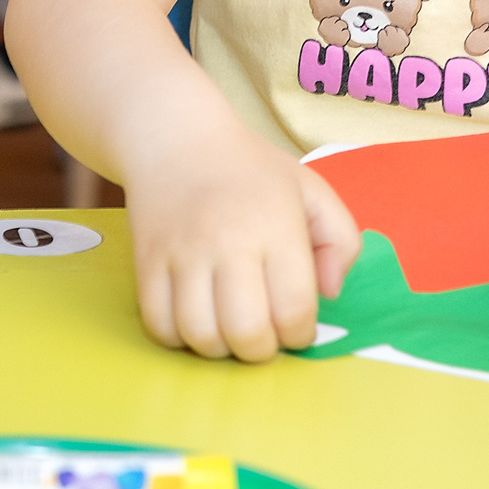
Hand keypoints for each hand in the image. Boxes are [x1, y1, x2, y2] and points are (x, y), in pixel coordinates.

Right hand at [122, 108, 360, 361]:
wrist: (175, 139)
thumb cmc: (250, 171)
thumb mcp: (312, 191)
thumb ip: (343, 242)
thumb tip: (330, 295)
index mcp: (274, 226)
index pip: (294, 310)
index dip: (302, 335)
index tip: (297, 326)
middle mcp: (227, 242)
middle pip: (246, 332)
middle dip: (262, 350)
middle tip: (263, 333)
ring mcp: (181, 254)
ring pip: (199, 335)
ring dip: (220, 348)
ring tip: (228, 329)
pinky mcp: (146, 262)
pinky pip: (158, 325)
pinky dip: (179, 338)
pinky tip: (195, 319)